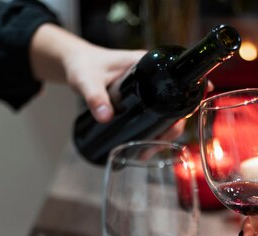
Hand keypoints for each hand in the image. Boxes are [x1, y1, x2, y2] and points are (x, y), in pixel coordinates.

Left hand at [63, 43, 185, 138]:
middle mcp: (153, 75)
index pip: (176, 85)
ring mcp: (148, 88)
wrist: (75, 63)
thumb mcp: (87, 80)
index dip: (182, 106)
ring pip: (165, 114)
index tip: (175, 126)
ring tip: (146, 152)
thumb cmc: (82, 64)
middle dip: (170, 130)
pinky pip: (154, 115)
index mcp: (148, 63)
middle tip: (153, 148)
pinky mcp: (140, 98)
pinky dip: (153, 131)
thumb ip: (94, 97)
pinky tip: (145, 145)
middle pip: (174, 106)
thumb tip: (105, 117)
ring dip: (162, 134)